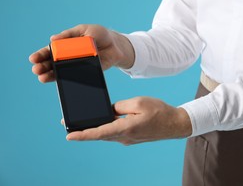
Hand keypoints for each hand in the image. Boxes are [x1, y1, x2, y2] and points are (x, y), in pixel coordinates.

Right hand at [29, 24, 134, 82]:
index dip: (41, 54)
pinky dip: (66, 80)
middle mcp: (68, 56)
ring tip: (41, 77)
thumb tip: (53, 39)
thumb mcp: (86, 30)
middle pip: (52, 62)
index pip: (51, 50)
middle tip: (36, 69)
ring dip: (50, 74)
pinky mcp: (85, 72)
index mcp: (66, 44)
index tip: (33, 58)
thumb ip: (71, 34)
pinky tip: (58, 82)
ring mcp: (76, 65)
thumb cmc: (100, 35)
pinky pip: (74, 77)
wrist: (116, 46)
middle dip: (43, 65)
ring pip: (60, 71)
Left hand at [65, 97, 192, 144]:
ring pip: (106, 133)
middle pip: (99, 134)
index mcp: (125, 128)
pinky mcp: (131, 137)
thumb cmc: (159, 112)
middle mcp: (124, 137)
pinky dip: (106, 127)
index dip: (83, 134)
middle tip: (67, 123)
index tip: (68, 135)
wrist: (175, 124)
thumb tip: (109, 110)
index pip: (99, 133)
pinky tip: (104, 119)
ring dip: (94, 128)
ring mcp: (128, 139)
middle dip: (83, 130)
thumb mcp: (138, 102)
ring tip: (82, 121)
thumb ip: (120, 106)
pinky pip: (114, 132)